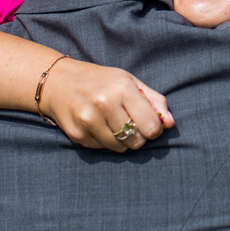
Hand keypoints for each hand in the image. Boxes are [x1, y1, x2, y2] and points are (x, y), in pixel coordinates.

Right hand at [40, 59, 174, 151]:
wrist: (58, 82)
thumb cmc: (101, 81)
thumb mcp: (129, 81)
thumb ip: (154, 101)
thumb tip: (171, 123)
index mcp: (122, 89)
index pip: (151, 126)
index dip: (154, 129)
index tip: (150, 124)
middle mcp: (104, 104)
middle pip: (136, 141)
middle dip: (138, 136)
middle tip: (130, 124)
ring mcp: (88, 120)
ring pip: (120, 148)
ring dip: (122, 141)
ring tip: (113, 123)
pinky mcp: (77, 134)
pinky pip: (103, 149)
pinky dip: (104, 142)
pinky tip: (97, 125)